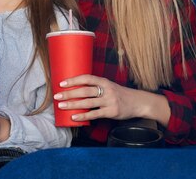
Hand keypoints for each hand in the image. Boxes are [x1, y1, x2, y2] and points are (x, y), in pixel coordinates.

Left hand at [53, 74, 170, 126]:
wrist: (138, 102)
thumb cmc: (120, 94)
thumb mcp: (109, 86)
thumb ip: (96, 86)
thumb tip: (77, 88)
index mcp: (104, 81)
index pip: (86, 78)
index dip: (73, 80)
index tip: (62, 83)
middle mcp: (106, 89)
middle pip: (84, 91)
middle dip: (69, 93)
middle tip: (57, 96)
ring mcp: (109, 101)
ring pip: (87, 102)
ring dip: (73, 104)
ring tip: (61, 106)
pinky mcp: (111, 112)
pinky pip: (94, 114)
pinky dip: (83, 116)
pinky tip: (74, 117)